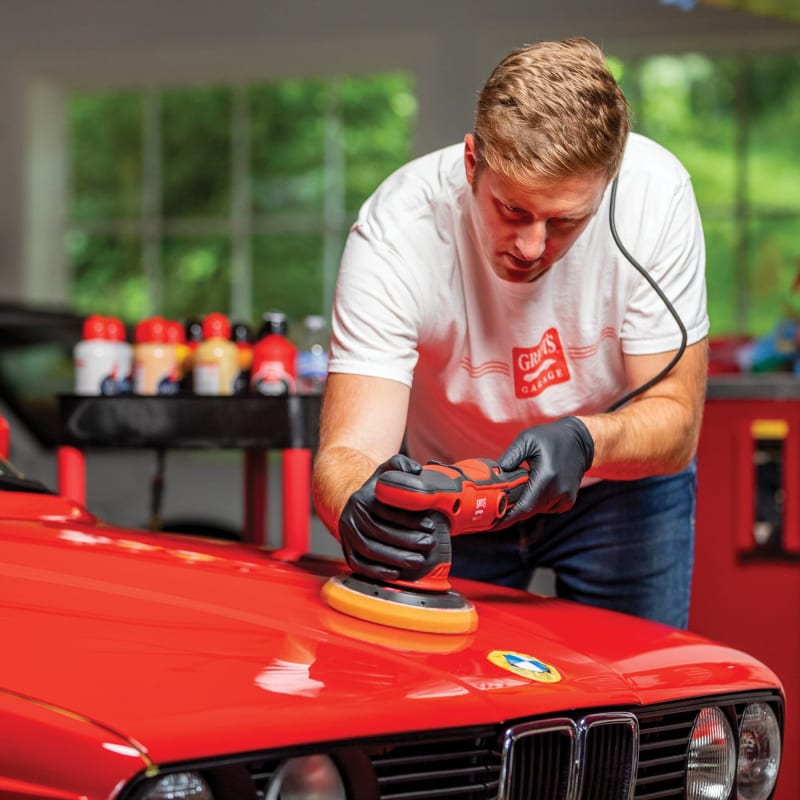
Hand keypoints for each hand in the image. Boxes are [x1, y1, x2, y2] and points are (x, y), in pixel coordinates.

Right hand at [338, 454, 449, 582]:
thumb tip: (415, 470)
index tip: (430, 525)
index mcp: (361, 499)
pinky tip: (396, 573)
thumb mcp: (386, 470)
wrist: (356, 503)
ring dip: (395, 558)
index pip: (386, 511)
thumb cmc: (378, 489)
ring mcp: (346, 535)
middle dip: (407, 540)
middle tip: (428, 544)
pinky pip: (359, 565)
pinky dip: (377, 571)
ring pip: (370, 550)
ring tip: (418, 560)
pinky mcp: (347, 550)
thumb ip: (401, 464)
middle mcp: (350, 516)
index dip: (409, 520)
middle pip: (379, 532)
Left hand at [497, 416, 593, 523]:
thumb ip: (510, 456)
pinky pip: (546, 507)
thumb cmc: (551, 438)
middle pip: (529, 510)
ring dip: (525, 503)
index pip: (525, 507)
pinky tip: (533, 488)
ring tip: (515, 491)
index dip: (507, 518)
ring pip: (537, 510)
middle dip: (511, 510)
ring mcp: (566, 498)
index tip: (492, 524)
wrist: (580, 441)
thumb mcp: (527, 440)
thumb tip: (495, 475)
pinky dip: (536, 501)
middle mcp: (559, 491)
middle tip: (494, 507)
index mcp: (547, 477)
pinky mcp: (568, 500)